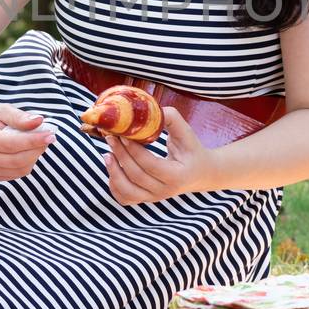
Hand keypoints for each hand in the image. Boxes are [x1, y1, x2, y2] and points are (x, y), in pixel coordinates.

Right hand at [0, 102, 54, 180]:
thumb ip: (19, 117)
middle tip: (49, 136)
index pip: (12, 144)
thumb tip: (39, 121)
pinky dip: (29, 162)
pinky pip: (19, 173)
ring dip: (35, 156)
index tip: (51, 134)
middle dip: (38, 149)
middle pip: (18, 160)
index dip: (33, 140)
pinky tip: (29, 150)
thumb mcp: (2, 110)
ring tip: (38, 141)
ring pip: (21, 169)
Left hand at [104, 106, 220, 204]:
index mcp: (177, 175)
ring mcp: (154, 198)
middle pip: (136, 176)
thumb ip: (170, 118)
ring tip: (107, 154)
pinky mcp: (146, 200)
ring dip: (113, 172)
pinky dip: (114, 185)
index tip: (122, 134)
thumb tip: (148, 108)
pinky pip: (124, 198)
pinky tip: (113, 168)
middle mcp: (165, 191)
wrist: (200, 173)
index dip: (133, 150)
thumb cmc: (191, 150)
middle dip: (120, 155)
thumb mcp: (186, 133)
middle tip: (110, 138)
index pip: (150, 165)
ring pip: (127, 192)